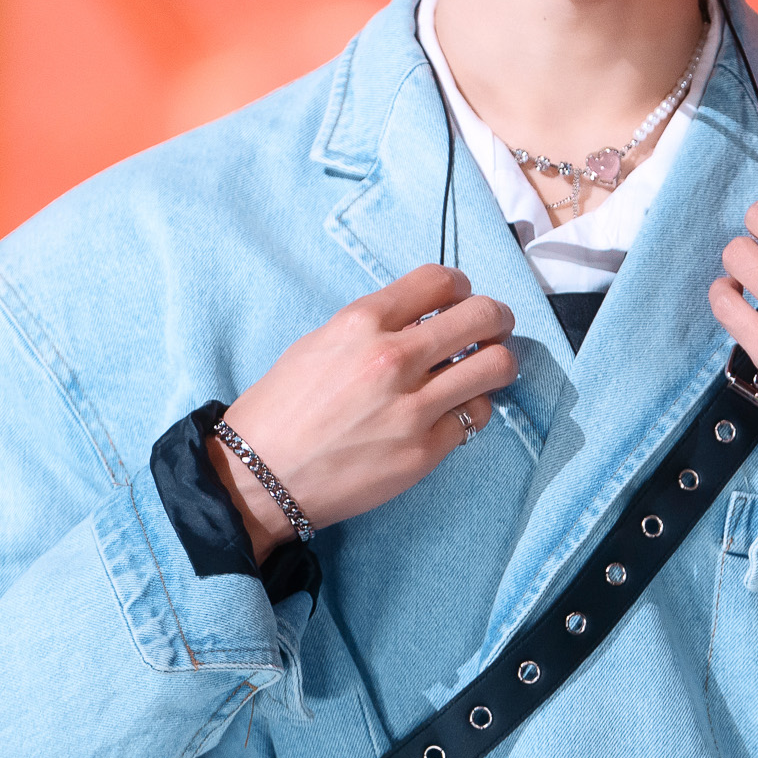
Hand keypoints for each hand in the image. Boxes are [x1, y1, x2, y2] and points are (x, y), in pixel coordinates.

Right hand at [214, 264, 516, 559]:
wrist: (258, 477)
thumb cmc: (281, 409)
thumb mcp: (320, 345)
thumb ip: (374, 328)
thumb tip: (422, 322)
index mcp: (361, 322)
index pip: (439, 280)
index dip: (461, 286)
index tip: (460, 299)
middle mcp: (392, 358)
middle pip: (481, 315)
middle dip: (497, 318)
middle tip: (494, 329)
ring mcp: (412, 407)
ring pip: (496, 365)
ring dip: (498, 363)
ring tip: (486, 369)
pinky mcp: (424, 451)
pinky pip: (477, 416)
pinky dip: (472, 410)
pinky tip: (456, 412)